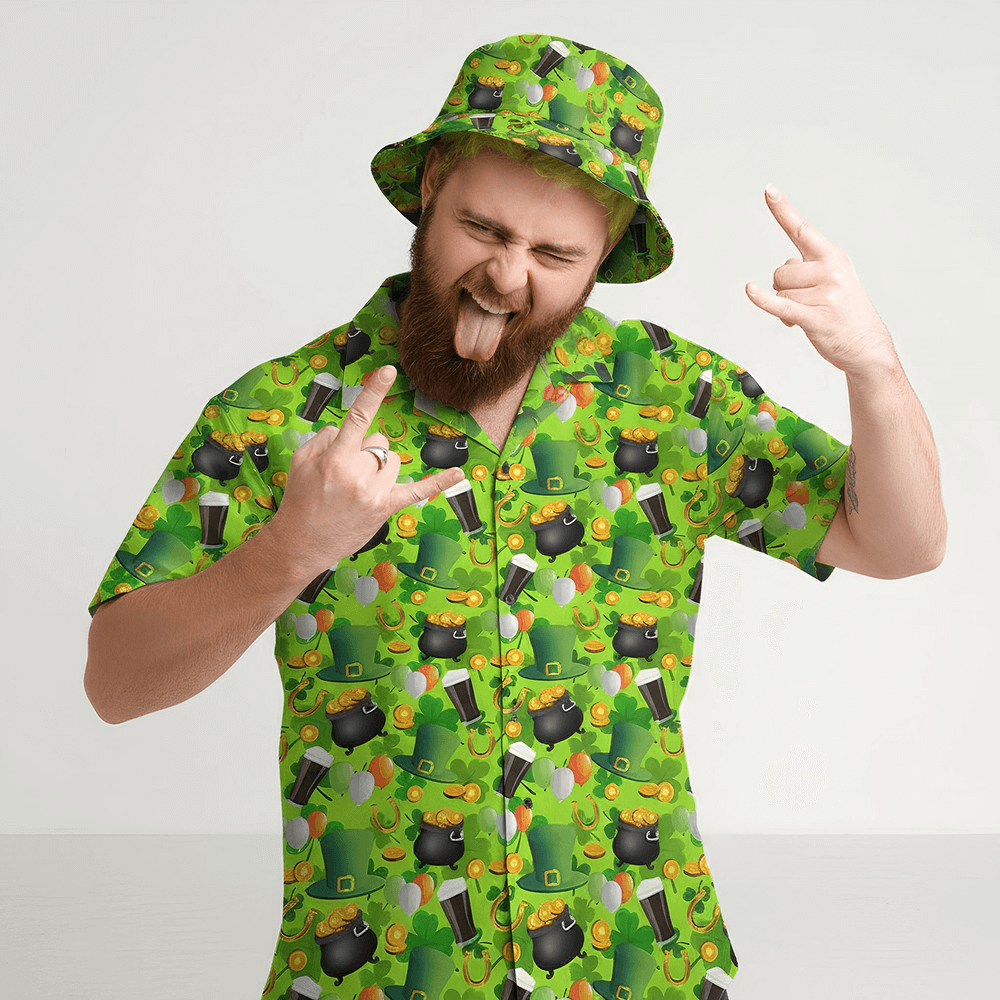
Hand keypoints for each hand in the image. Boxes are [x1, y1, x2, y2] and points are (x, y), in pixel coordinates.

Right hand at [268, 365, 464, 576]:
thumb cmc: (300, 501)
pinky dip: (439, 482)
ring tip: (358, 486)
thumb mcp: (300, 461)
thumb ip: (325, 438)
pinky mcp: (385, 508)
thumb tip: (346, 429)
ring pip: (393, 460)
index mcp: (335, 458)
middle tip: (345, 473)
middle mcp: (357, 474)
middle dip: (365, 450)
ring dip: (380, 466)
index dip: (373, 392)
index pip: (358, 417)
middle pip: (378, 442)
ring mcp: (374, 492)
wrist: (300, 543)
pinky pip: (418, 491)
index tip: (388, 371)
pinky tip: (458, 474)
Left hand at [745, 184, 895, 373]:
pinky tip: (750, 291)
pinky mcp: (815, 317)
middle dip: (785, 288)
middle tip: (807, 302)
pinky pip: (781, 305)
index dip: (783, 210)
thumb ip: (806, 271)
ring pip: (780, 291)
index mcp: (833, 257)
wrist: (867, 346)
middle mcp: (831, 271)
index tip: (768, 190)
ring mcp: (825, 294)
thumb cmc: (845, 313)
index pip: (802, 229)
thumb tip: (780, 277)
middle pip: (781, 271)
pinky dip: (763, 301)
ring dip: (787, 306)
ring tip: (809, 314)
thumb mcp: (833, 282)